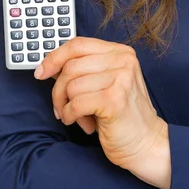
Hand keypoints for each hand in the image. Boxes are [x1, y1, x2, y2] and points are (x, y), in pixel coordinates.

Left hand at [33, 36, 170, 187]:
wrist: (147, 144)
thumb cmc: (122, 115)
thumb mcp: (104, 83)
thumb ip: (83, 69)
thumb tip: (49, 66)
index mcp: (120, 52)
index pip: (77, 44)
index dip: (54, 57)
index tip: (41, 72)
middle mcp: (123, 60)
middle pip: (70, 66)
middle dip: (58, 90)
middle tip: (61, 107)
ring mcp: (121, 78)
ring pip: (71, 85)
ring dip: (66, 106)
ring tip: (79, 117)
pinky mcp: (115, 99)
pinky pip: (76, 103)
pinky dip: (72, 116)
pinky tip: (83, 124)